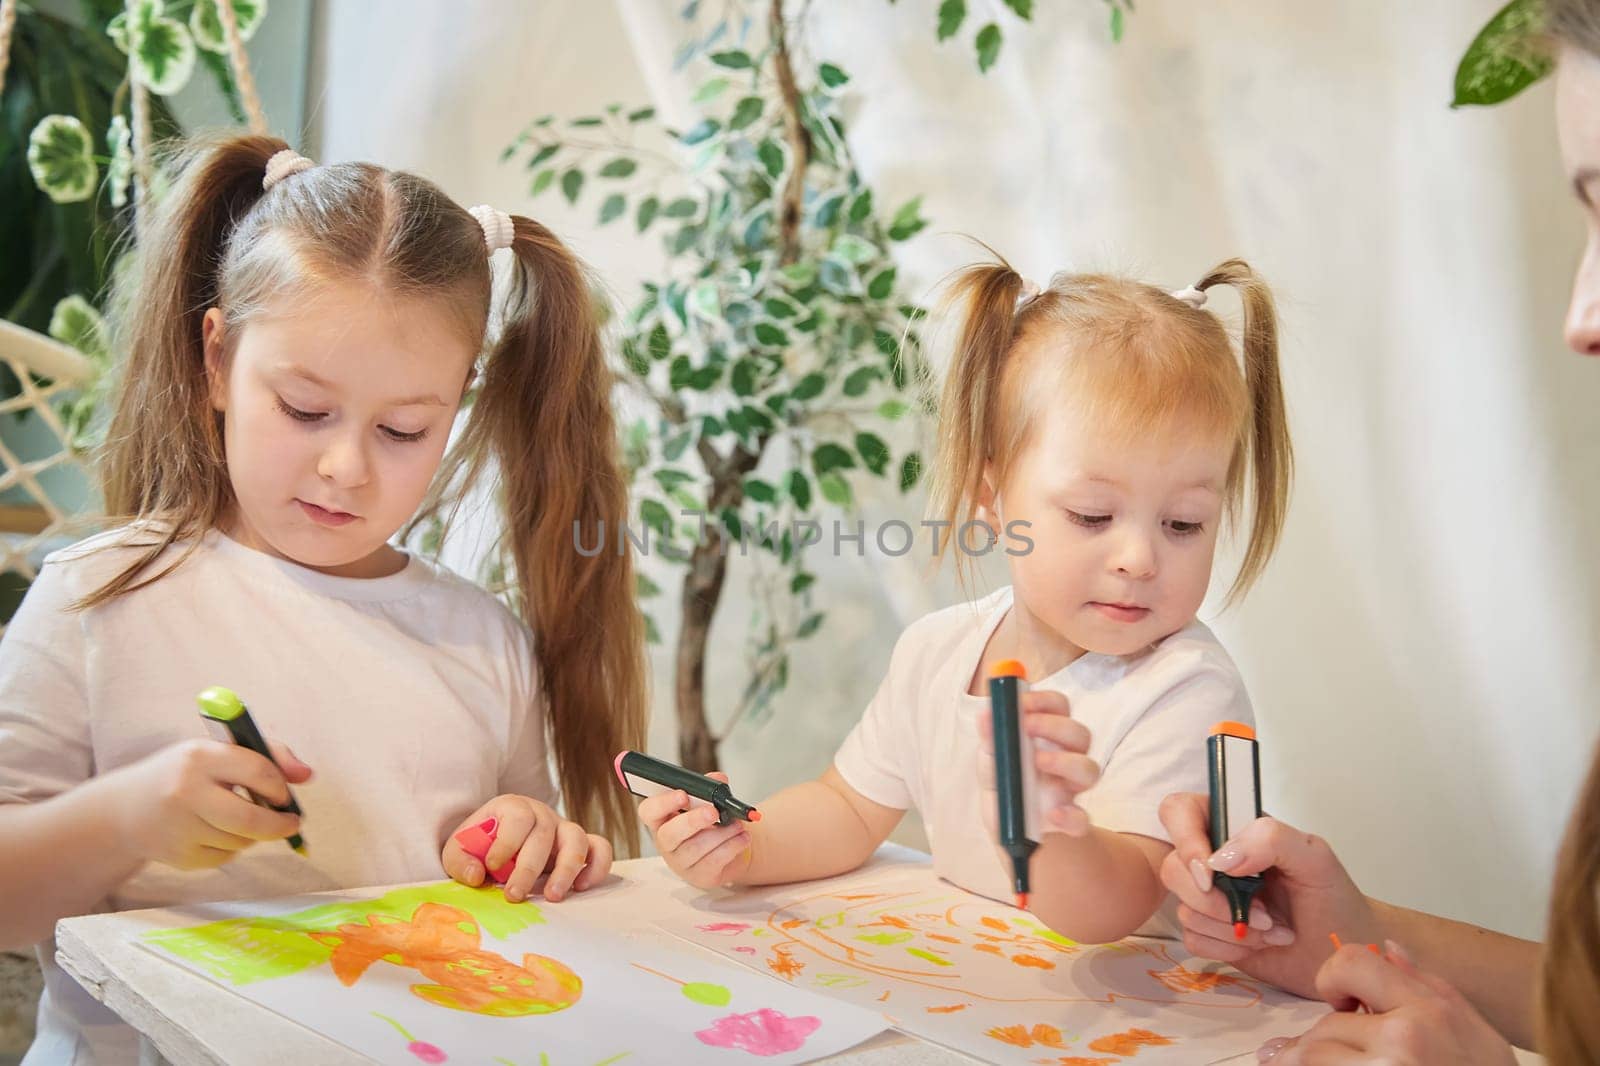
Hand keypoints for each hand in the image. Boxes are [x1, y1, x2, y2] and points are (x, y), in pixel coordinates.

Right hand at [109, 737, 310, 869]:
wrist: (126, 809)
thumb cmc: (186, 774)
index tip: (286, 796)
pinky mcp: (177, 856)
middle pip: (250, 818)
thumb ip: (267, 755)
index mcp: (200, 756)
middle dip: (280, 824)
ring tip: (236, 820)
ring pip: (241, 840)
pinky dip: (230, 848)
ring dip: (252, 835)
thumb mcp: (218, 753)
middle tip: (292, 823)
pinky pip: (224, 858)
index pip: (258, 771)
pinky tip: (210, 833)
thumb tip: (307, 775)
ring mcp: (178, 827)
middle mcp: (185, 791)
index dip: (281, 787)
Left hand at [442, 795, 611, 902]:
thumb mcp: (460, 851)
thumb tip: (477, 875)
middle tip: (514, 896)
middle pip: (544, 833)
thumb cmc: (480, 848)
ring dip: (567, 869)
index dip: (507, 842)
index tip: (492, 867)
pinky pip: (600, 849)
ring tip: (552, 896)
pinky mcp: (580, 846)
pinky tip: (581, 887)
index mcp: (513, 807)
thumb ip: (461, 861)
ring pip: (576, 839)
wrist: (497, 848)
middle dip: (529, 868)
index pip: (518, 817)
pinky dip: (597, 866)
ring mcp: (564, 829)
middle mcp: (542, 814)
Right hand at [638, 772, 751, 889]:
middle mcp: (667, 842)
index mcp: (662, 819)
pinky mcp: (700, 876)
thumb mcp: (710, 801)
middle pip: (670, 834)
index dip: (662, 803)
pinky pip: (713, 862)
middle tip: (713, 811)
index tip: (682, 795)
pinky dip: (731, 846)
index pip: (649, 811)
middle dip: (693, 820)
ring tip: (737, 824)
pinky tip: (742, 838)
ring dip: (721, 833)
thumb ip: (711, 788)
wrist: (733, 847)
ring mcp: (681, 863)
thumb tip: (718, 780)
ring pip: (695, 848)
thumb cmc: (714, 822)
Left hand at [977, 690, 1097, 835]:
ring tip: (1038, 762)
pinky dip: (1070, 816)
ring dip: (1066, 761)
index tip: (1022, 703)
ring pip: (1090, 770)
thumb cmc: (1005, 786)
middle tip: (1026, 727)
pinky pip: (1081, 819)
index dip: (1045, 700)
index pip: (1059, 708)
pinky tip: (1052, 814)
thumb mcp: (991, 762)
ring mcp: (1070, 790)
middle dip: (1055, 725)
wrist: (1009, 831)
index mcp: (1048, 737)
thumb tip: (986, 714)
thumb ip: (991, 739)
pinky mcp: (1069, 822)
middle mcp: (1067, 758)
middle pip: (1079, 734)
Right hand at [1157, 794, 1382, 997]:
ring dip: (1232, 927)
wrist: (1341, 954)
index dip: (1185, 839)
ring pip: (1184, 908)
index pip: (1180, 812)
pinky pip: (1192, 938)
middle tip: (1261, 914)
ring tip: (1273, 929)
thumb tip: (1219, 860)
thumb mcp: (1315, 858)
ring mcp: (1209, 897)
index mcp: (1233, 828)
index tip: (1214, 872)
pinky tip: (1258, 944)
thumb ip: (1270, 839)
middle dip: (1214, 900)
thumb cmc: (1333, 899)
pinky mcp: (1208, 932)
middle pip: (1174, 867)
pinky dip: (1227, 947)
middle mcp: (1214, 859)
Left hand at [1258, 941, 1515, 1064]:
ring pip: (1311, 1058)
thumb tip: (1388, 948)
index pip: (1350, 964)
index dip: (1333, 979)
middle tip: (1338, 1054)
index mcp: (1429, 1012)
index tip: (1341, 1001)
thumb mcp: (1477, 1033)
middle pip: (1325, 1027)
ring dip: (1313, 1063)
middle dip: (1325, 1042)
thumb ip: (1427, 987)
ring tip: (1332, 1063)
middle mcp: (1402, 1040)